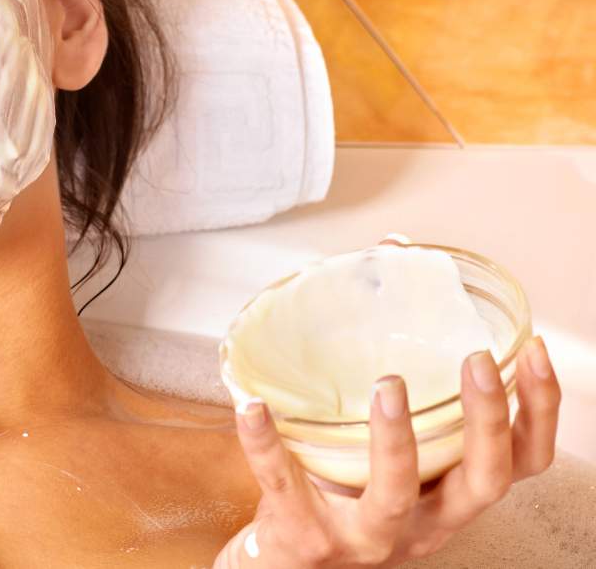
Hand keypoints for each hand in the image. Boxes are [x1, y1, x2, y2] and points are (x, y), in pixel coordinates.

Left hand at [216, 341, 560, 567]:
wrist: (288, 563)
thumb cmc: (342, 486)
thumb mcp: (384, 445)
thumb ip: (400, 367)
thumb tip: (396, 253)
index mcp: (449, 494)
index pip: (520, 462)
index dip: (538, 411)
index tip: (532, 351)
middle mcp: (423, 521)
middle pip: (481, 481)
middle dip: (486, 421)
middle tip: (475, 360)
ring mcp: (366, 535)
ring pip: (394, 493)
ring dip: (396, 439)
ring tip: (388, 383)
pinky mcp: (305, 536)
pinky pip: (283, 484)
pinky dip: (266, 444)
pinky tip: (252, 405)